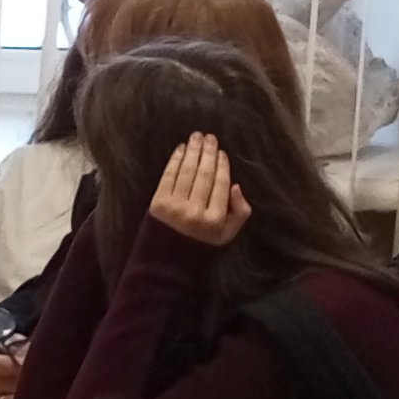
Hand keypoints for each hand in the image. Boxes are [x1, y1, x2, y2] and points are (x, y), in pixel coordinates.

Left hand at [148, 133, 249, 248]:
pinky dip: (176, 160)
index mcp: (215, 219)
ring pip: (187, 172)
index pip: (221, 184)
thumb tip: (235, 186)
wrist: (166, 261)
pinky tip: (182, 149)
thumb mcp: (227, 236)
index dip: (221, 165)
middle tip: (210, 137)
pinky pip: (169, 176)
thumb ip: (240, 213)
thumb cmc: (201, 245)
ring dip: (193, 151)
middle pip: (204, 174)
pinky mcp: (157, 204)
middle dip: (208, 152)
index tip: (222, 152)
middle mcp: (195, 212)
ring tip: (197, 137)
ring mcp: (175, 207)